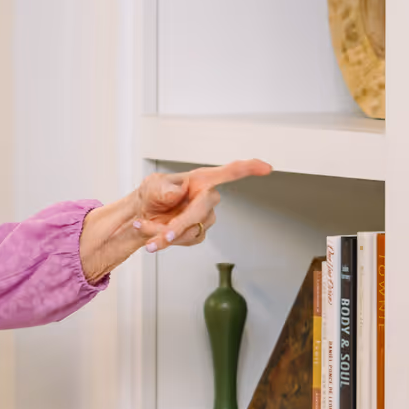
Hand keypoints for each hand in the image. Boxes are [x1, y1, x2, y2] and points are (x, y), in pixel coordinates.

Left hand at [131, 158, 272, 252]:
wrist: (141, 216)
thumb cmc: (151, 195)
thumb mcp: (152, 186)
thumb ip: (164, 188)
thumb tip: (178, 193)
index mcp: (200, 180)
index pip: (229, 172)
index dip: (249, 169)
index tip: (267, 167)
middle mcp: (206, 198)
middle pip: (202, 211)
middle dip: (180, 224)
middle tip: (163, 234)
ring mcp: (204, 217)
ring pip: (191, 230)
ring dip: (164, 233)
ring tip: (145, 227)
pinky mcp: (198, 233)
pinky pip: (186, 241)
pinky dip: (165, 240)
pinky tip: (154, 236)